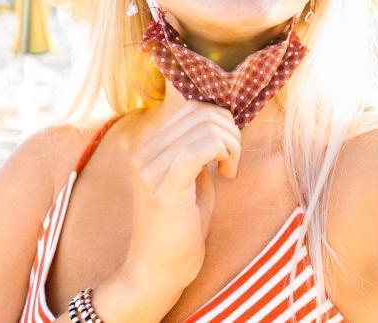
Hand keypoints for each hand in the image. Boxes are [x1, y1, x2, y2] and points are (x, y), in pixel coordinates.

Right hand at [122, 100, 241, 291]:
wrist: (158, 271)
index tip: (228, 151)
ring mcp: (150, 169)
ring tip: (229, 170)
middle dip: (230, 130)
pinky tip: (228, 174)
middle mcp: (144, 153)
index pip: (192, 106)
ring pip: (206, 126)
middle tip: (232, 160)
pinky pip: (200, 148)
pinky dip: (225, 153)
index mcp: (148, 148)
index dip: (221, 122)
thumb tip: (221, 120)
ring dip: (231, 144)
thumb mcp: (193, 178)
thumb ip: (200, 149)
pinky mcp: (164, 188)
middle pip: (202, 111)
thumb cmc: (181, 227)